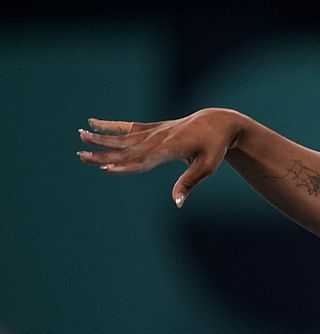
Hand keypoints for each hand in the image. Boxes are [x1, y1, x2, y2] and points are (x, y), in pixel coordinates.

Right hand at [77, 108, 240, 206]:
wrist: (217, 122)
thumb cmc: (214, 147)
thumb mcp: (207, 166)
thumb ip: (189, 183)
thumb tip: (177, 203)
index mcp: (170, 149)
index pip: (144, 161)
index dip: (125, 166)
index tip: (106, 168)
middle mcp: (158, 139)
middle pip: (127, 149)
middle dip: (104, 153)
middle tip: (81, 156)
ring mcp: (154, 132)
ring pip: (123, 137)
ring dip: (101, 138)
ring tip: (80, 136)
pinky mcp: (153, 128)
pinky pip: (128, 127)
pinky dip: (110, 125)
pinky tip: (92, 123)